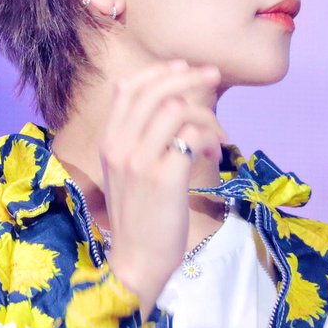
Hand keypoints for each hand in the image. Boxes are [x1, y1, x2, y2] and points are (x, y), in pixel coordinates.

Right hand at [100, 60, 224, 315]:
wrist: (138, 259)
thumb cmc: (142, 216)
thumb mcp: (132, 172)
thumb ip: (143, 140)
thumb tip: (178, 107)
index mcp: (109, 141)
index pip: (128, 88)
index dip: (159, 72)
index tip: (184, 68)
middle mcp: (119, 146)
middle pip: (156, 91)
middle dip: (190, 78)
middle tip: (215, 77)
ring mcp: (140, 161)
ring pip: (178, 110)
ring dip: (207, 118)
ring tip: (218, 140)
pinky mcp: (164, 177)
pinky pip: (194, 138)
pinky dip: (211, 141)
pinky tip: (215, 158)